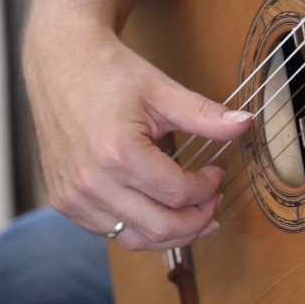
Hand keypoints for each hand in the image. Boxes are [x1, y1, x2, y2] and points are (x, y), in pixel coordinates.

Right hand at [24, 22, 251, 250]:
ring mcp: (73, 196)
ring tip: (191, 217)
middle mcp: (91, 182)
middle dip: (196, 221)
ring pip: (135, 239)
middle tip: (212, 204)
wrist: (59, 64)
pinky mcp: (64, 201)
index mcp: (118, 153)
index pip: (178, 193)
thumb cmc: (108, 74)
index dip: (207, 189)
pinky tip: (154, 210)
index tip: (216, 174)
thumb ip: (205, 114)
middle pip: (160, 227)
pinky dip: (137, 228)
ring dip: (169, 233)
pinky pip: (109, 232)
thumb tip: (245, 122)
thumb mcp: (161, 91)